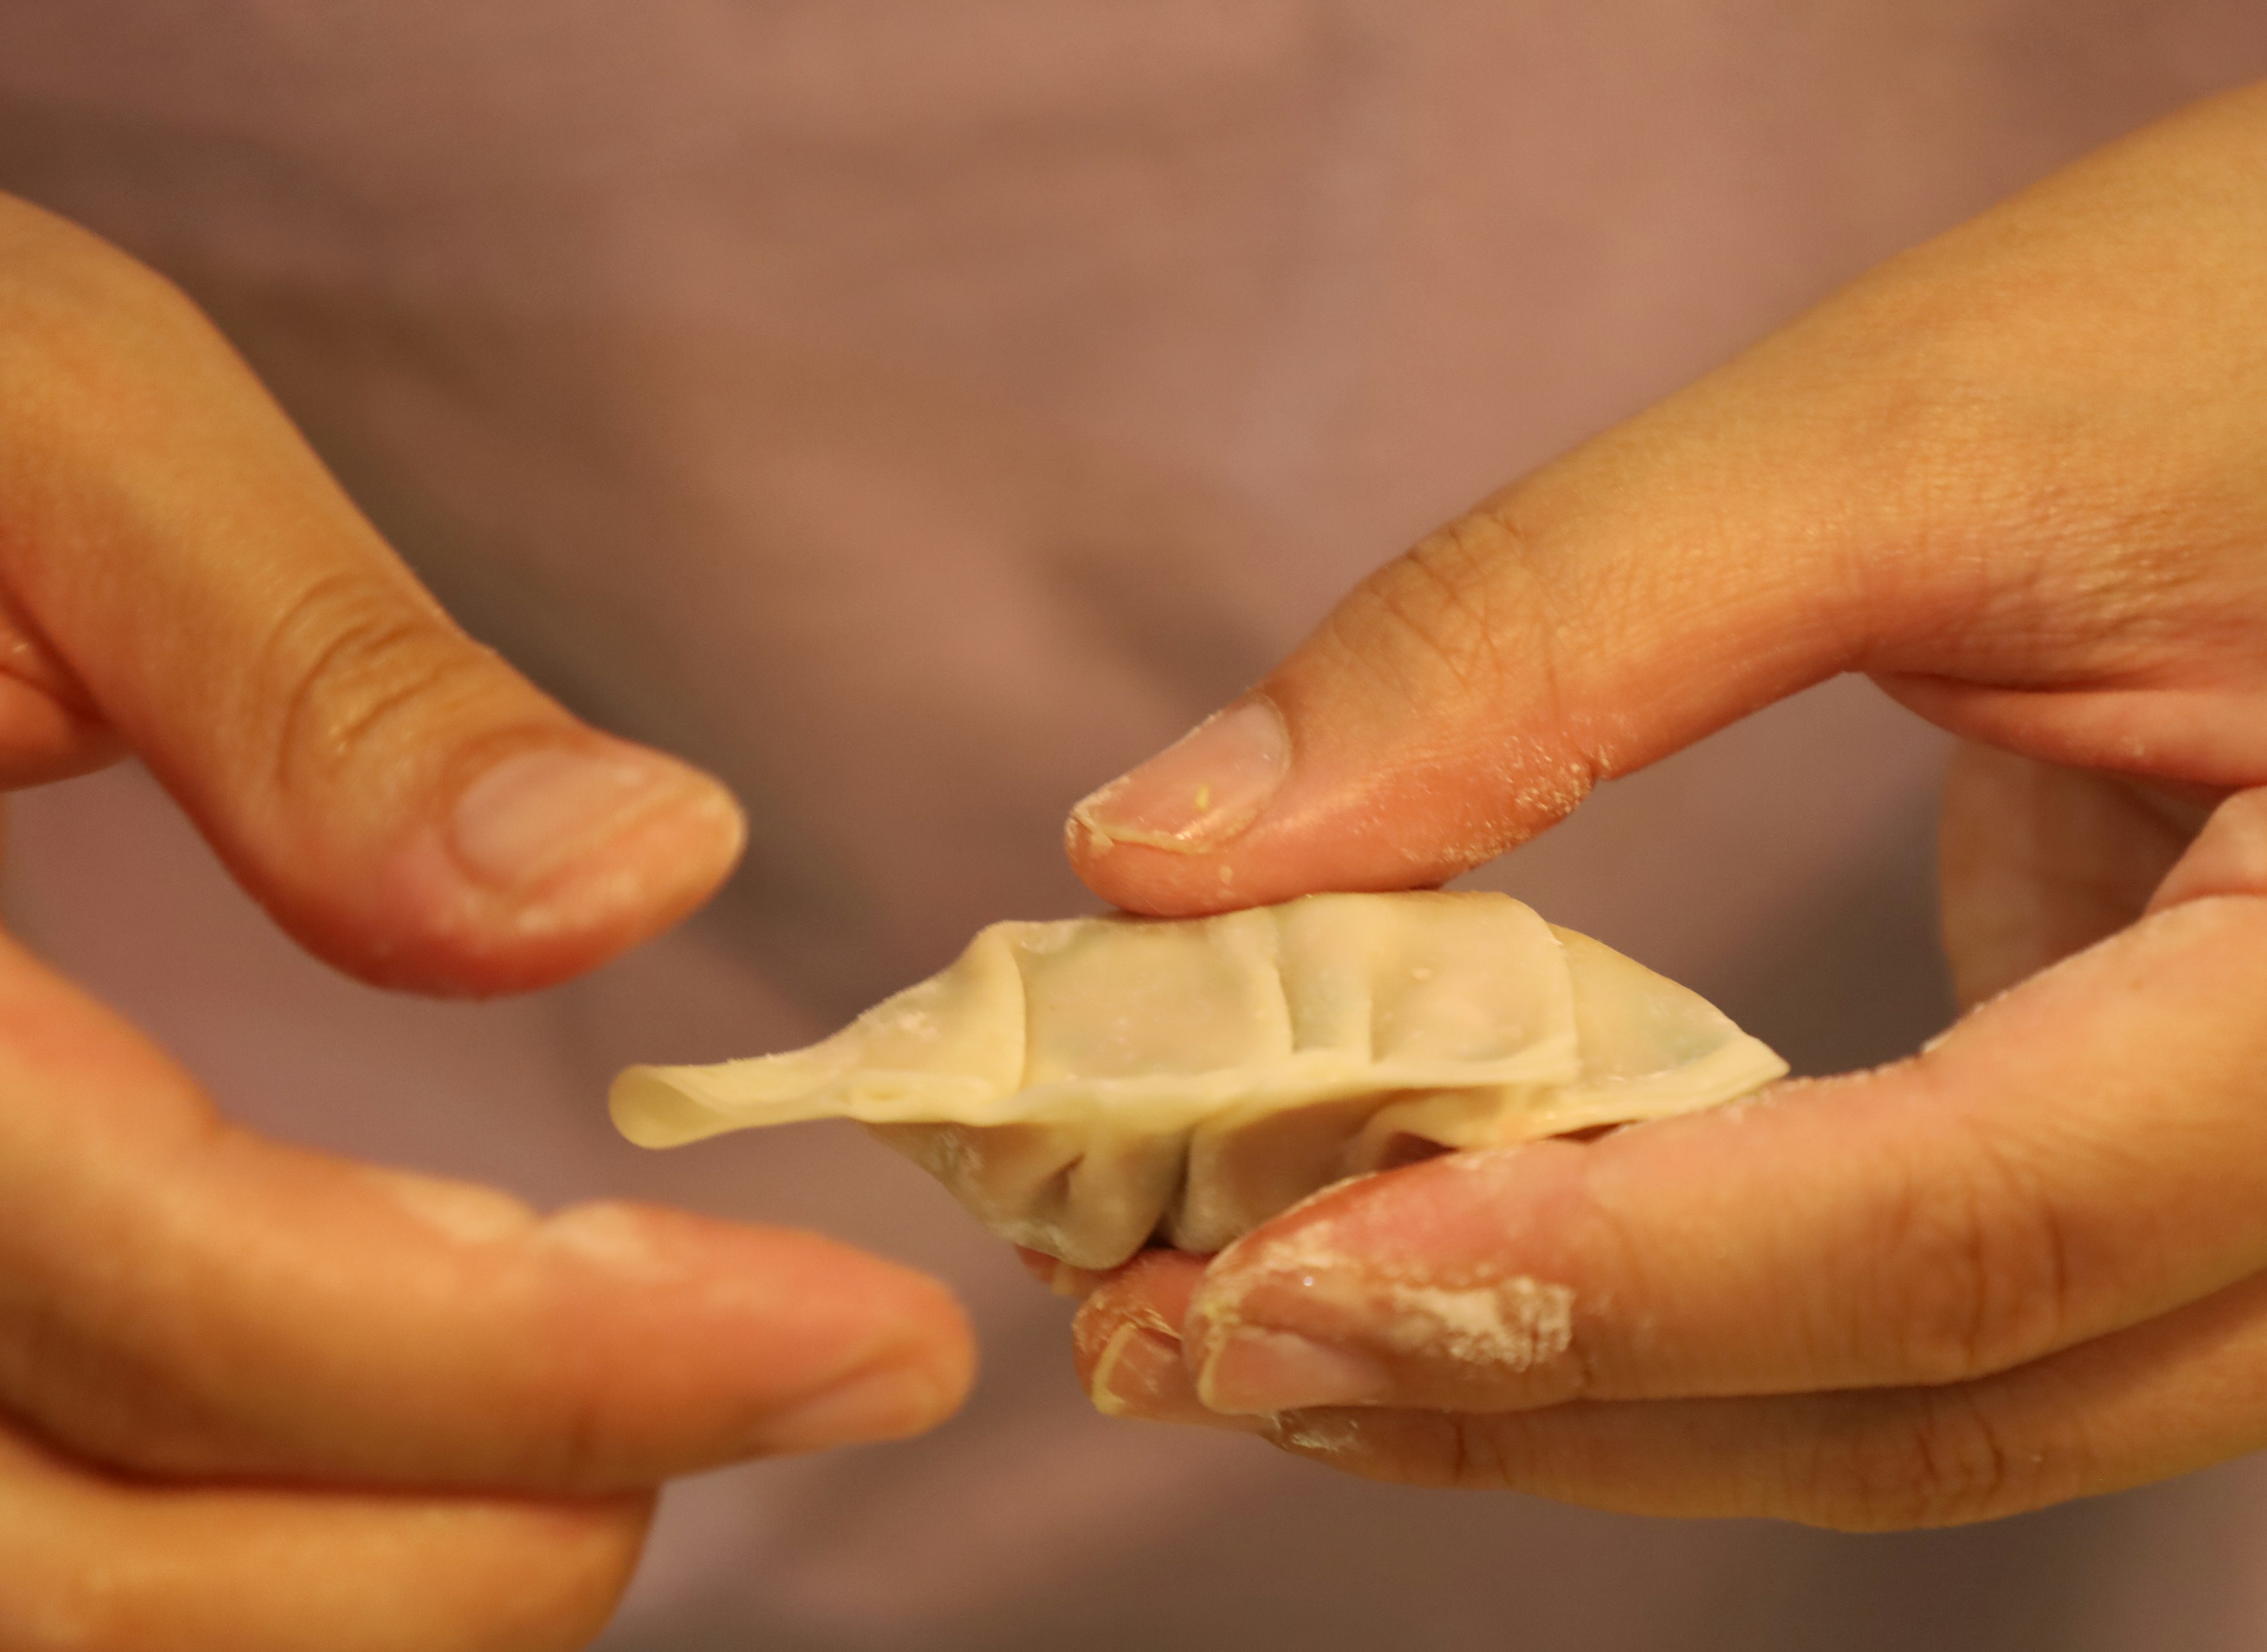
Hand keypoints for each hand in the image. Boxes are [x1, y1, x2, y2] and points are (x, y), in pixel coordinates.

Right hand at [0, 197, 971, 1646]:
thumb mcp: (50, 435)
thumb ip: (315, 682)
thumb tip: (642, 876)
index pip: (184, 1284)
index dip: (554, 1361)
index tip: (877, 1343)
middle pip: (77, 1561)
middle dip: (476, 1536)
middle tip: (790, 1382)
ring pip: (32, 1613)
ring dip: (358, 1588)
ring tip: (637, 1435)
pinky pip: (2, 1540)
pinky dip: (227, 1556)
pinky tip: (408, 1454)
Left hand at [1056, 10, 2266, 1526]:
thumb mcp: (1938, 414)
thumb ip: (1547, 629)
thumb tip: (1169, 858)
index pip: (1983, 1220)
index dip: (1595, 1281)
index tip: (1257, 1294)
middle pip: (1969, 1400)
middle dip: (1539, 1397)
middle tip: (1191, 1341)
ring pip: (1988, 1428)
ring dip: (1619, 1403)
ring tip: (1298, 1323)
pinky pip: (2024, 1350)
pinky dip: (1748, 1332)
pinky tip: (1523, 1263)